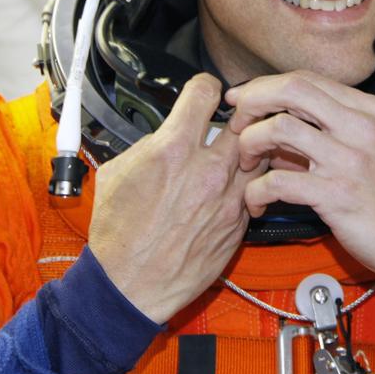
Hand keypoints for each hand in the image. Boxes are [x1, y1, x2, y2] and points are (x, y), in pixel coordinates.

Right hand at [88, 74, 258, 322]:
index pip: (206, 93)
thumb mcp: (116, 173)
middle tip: (230, 120)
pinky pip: (253, 191)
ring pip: (258, 156)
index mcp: (174, 150)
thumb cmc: (119, 236)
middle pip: (244, 121)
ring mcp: (229, 198)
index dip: (205, 87)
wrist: (130, 286)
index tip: (205, 92)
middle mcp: (208, 170)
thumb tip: (163, 134)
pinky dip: (246, 184)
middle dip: (238, 117)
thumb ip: (147, 145)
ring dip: (248, 151)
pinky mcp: (239, 224)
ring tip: (233, 155)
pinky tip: (230, 188)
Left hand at [225, 71, 374, 327]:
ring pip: (279, 129)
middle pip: (290, 90)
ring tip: (247, 165)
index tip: (245, 101)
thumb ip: (334, 132)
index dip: (266, 87)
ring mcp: (350, 160)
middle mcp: (360, 127)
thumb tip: (282, 128)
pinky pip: (279, 181)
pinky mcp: (338, 196)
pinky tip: (257, 203)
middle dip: (252, 101)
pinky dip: (256, 191)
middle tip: (235, 122)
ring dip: (250, 145)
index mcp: (369, 111)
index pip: (306, 80)